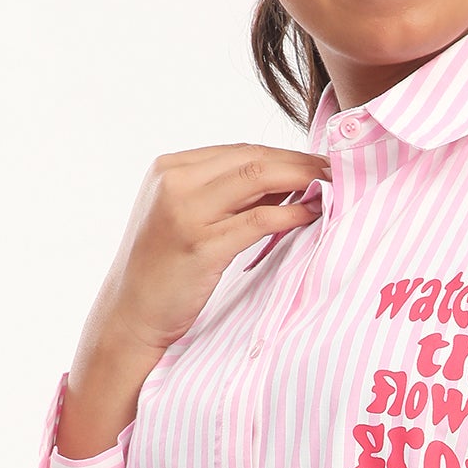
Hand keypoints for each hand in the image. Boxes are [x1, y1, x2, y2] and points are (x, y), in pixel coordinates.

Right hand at [57, 143, 330, 456]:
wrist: (129, 317)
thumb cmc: (163, 273)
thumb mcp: (186, 219)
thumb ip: (225, 196)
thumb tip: (287, 181)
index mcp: (169, 169)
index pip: (239, 151)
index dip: (284, 154)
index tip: (318, 162)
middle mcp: (174, 182)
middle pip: (251, 158)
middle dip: (300, 162)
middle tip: (338, 168)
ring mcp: (185, 213)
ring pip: (257, 179)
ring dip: (302, 179)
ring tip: (333, 186)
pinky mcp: (201, 246)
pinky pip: (259, 219)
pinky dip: (291, 212)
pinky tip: (311, 213)